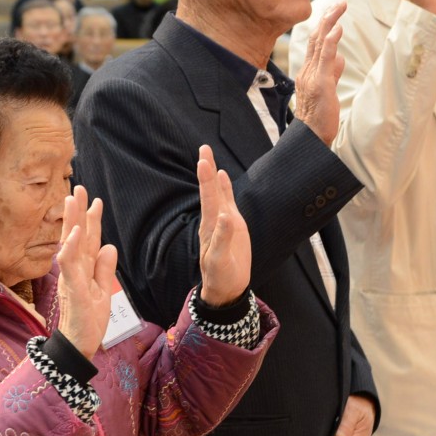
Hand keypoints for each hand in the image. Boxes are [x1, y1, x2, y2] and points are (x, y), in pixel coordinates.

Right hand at [55, 186, 119, 358]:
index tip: (96, 200)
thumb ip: (105, 269)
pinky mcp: (73, 288)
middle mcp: (75, 269)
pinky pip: (70, 265)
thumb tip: (110, 247)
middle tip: (79, 187)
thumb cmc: (88, 321)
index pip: (89, 240)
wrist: (80, 346)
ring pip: (70, 244)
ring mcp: (72, 277)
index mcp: (85, 269)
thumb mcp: (103, 291)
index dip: (92, 220)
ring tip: (72, 200)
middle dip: (78, 211)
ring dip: (71, 221)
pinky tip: (75, 232)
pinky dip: (71, 247)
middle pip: (77, 235)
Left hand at [196, 145, 251, 306]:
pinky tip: (223, 176)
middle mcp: (214, 220)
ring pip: (217, 193)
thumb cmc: (220, 275)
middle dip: (207, 169)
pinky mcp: (233, 225)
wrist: (226, 287)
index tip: (202, 161)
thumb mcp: (220, 259)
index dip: (206, 180)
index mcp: (210, 226)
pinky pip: (227, 201)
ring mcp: (223, 221)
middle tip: (203, 148)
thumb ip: (223, 238)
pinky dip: (225, 188)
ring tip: (208, 156)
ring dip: (213, 175)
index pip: (208, 198)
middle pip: (210, 190)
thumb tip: (224, 216)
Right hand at [293, 0, 345, 143]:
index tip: (334, 12)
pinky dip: (330, 41)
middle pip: (315, 38)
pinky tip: (337, 28)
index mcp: (308, 72)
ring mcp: (312, 77)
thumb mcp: (327, 90)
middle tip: (339, 4)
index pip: (315, 44)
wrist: (310, 138)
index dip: (324, 26)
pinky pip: (324, 58)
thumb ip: (332, 73)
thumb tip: (340, 59)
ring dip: (329, 23)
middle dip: (327, 18)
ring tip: (339, 8)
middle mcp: (307, 71)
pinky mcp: (320, 84)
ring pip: (319, 44)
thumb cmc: (319, 118)